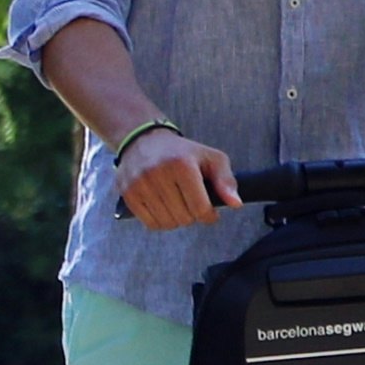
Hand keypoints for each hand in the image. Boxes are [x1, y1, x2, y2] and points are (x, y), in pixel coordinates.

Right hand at [113, 127, 242, 227]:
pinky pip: (150, 224)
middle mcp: (158, 173)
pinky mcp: (128, 193)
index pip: (200, 208)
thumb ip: (226, 180)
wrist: (143, 140)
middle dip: (193, 216)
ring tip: (178, 205)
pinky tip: (164, 208)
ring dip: (177, 220)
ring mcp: (140, 184)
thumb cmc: (181, 152)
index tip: (210, 212)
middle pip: (184, 218)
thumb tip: (235, 204)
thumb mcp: (211, 158)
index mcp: (182, 165)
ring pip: (168, 223)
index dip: (209, 215)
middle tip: (191, 203)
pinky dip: (161, 222)